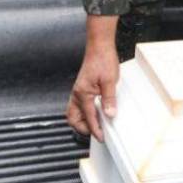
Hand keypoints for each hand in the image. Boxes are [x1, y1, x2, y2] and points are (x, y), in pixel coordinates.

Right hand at [66, 15, 119, 141]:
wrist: (99, 46)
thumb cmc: (103, 60)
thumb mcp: (109, 81)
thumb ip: (109, 99)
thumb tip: (109, 114)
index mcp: (82, 94)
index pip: (89, 117)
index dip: (95, 129)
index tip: (101, 137)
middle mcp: (77, 94)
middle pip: (73, 118)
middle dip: (82, 128)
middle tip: (96, 132)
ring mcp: (78, 91)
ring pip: (74, 112)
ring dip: (82, 121)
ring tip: (95, 125)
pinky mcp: (82, 88)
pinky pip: (79, 105)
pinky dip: (84, 112)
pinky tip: (95, 112)